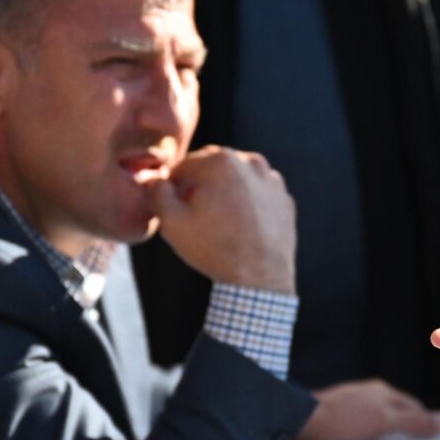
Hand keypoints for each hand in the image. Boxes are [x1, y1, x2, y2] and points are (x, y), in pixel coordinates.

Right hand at [148, 146, 294, 293]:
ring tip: (217, 219)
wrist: (260, 278)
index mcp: (220, 162)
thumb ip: (157, 194)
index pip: (184, 165)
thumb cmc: (214, 249)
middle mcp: (250, 162)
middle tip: (192, 211)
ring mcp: (271, 180)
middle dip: (200, 183)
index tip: (171, 203)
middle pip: (213, 167)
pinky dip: (248, 202)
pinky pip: (258, 193)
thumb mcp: (172, 223)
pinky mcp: (284, 198)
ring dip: (224, 190)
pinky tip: (240, 225)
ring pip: (237, 178)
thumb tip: (155, 180)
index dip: (172, 184)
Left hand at [300, 379, 439, 439]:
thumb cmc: (337, 421)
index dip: (427, 428)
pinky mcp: (334, 430)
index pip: (415, 410)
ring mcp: (348, 414)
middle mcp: (365, 400)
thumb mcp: (384, 422)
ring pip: (377, 433)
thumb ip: (416, 422)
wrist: (292, 428)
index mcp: (381, 392)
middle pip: (396, 421)